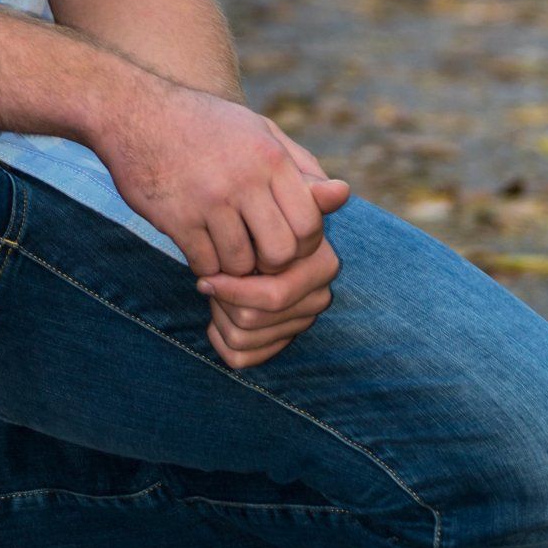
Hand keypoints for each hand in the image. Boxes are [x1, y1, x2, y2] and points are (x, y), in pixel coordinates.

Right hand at [93, 78, 349, 358]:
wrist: (133, 112)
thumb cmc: (204, 124)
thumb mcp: (257, 130)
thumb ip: (301, 165)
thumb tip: (342, 195)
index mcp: (270, 157)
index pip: (309, 224)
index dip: (303, 244)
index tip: (284, 241)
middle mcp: (244, 179)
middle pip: (281, 252)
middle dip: (272, 264)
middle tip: (257, 257)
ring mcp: (209, 200)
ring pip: (242, 265)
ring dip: (236, 268)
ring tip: (226, 250)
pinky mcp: (176, 218)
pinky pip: (206, 264)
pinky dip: (206, 266)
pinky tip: (200, 249)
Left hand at [196, 205, 345, 368]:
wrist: (245, 228)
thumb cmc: (257, 208)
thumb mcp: (274, 196)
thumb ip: (305, 191)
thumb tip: (340, 189)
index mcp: (324, 266)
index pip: (273, 294)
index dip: (233, 284)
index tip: (211, 266)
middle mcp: (318, 297)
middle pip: (253, 319)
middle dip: (223, 301)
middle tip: (206, 280)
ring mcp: (301, 322)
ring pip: (242, 338)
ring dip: (218, 315)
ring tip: (214, 291)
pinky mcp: (279, 341)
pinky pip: (240, 357)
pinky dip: (219, 339)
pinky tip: (215, 316)